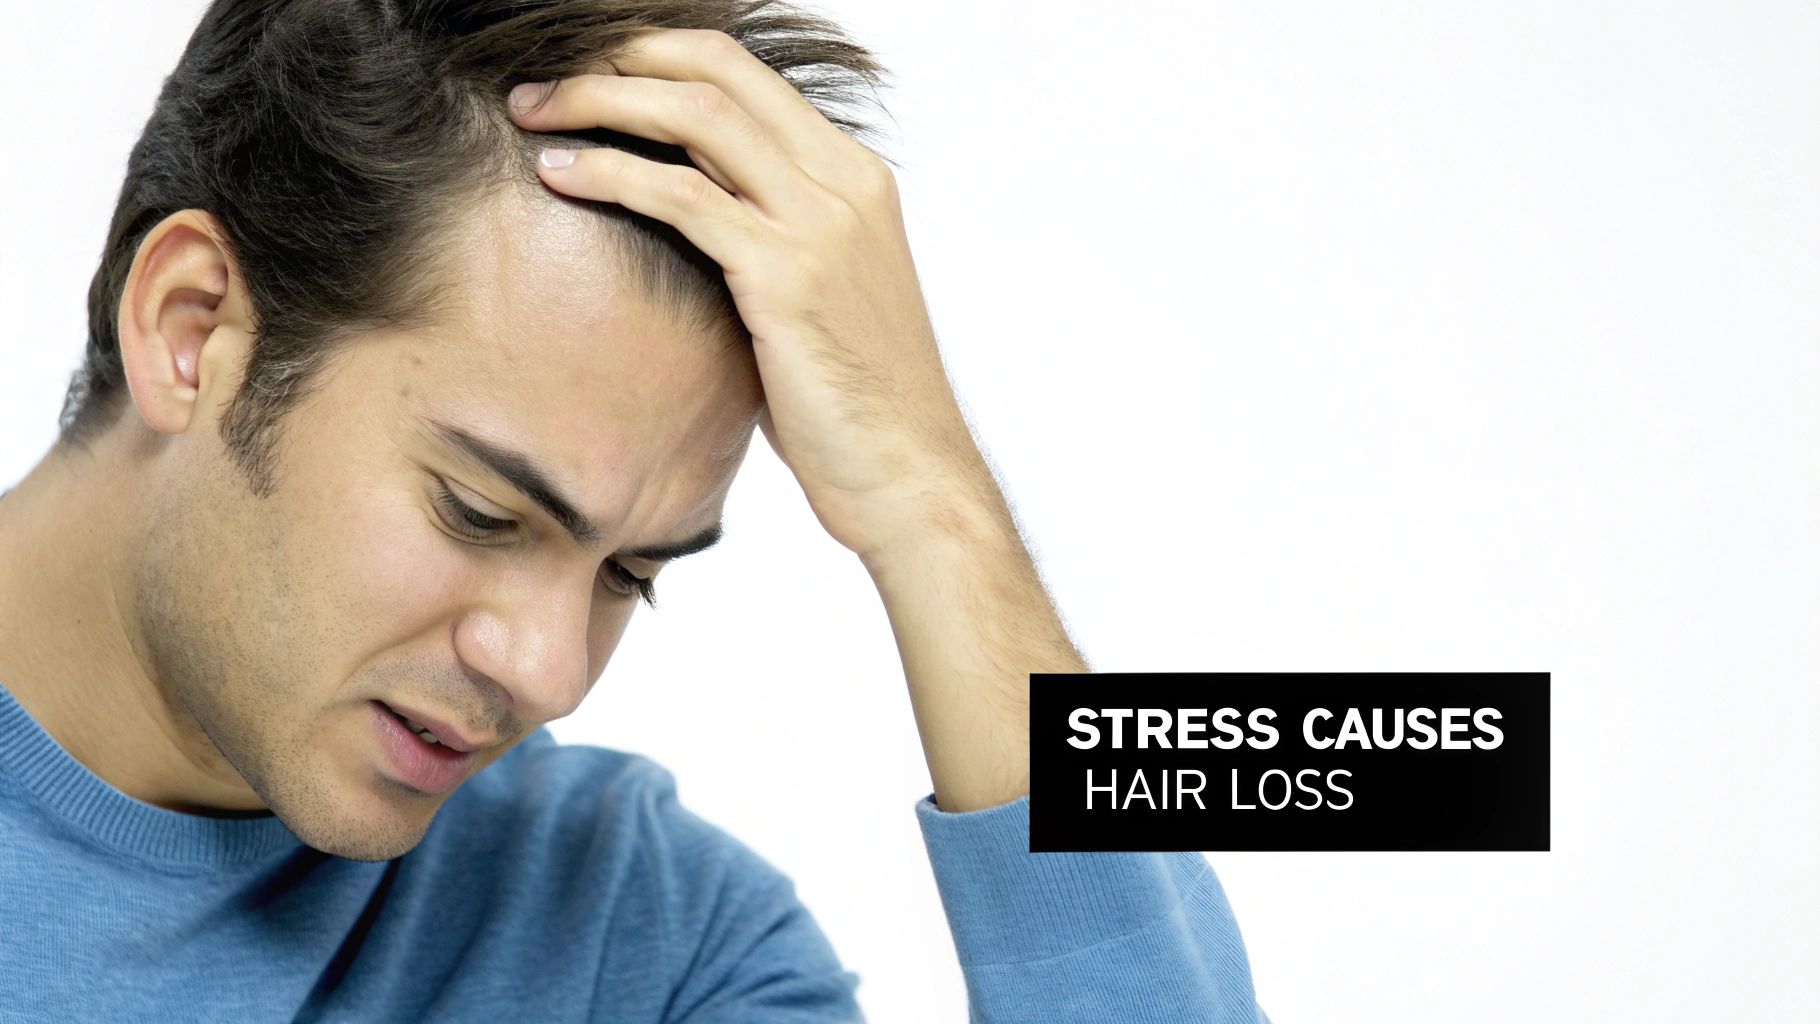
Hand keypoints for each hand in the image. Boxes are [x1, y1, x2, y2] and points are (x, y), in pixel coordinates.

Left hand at [506, 28, 995, 560]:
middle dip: (618, 59)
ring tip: (532, 111)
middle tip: (541, 78)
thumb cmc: (856, 406)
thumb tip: (695, 220)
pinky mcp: (786, 275)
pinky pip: (681, 197)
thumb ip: (770, 240)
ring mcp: (820, 223)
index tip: (590, 72)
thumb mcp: (818, 299)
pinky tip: (559, 176)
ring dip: (599, 100)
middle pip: (715, 70)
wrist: (911, 474)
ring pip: (695, 116)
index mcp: (855, 178)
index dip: (658, 56)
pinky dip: (610, 173)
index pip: (746, 73)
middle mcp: (844, 182)